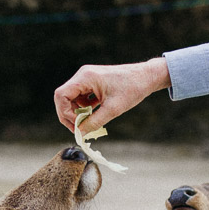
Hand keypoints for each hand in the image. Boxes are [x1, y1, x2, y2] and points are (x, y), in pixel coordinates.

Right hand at [53, 58, 171, 132]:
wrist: (147, 77)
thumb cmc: (133, 89)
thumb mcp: (113, 109)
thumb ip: (94, 122)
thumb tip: (79, 134)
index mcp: (86, 77)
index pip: (61, 95)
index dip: (64, 113)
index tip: (76, 125)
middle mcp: (83, 75)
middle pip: (64, 97)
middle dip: (69, 115)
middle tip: (79, 130)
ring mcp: (87, 78)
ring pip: (72, 98)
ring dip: (77, 112)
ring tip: (88, 123)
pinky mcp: (93, 82)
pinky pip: (81, 97)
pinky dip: (84, 108)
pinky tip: (94, 114)